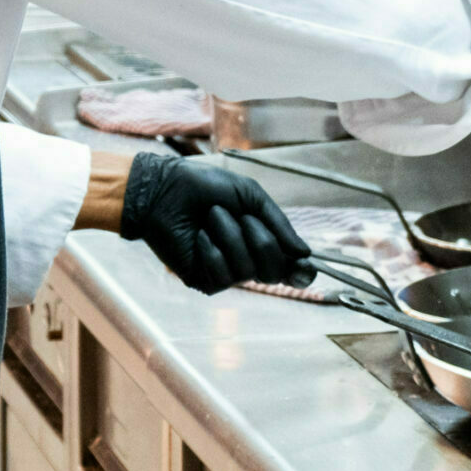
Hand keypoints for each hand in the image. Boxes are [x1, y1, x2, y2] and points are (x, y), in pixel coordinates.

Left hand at [118, 154, 312, 293]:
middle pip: (275, 271)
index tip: (303, 265)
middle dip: (261, 240)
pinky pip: (223, 275)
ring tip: (211, 218)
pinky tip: (199, 236)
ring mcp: (227, 274)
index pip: (292, 269)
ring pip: (247, 271)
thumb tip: (305, 254)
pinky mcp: (204, 281)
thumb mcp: (249, 196)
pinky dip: (212, 250)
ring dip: (230, 236)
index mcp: (263, 242)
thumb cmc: (206, 188)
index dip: (302, 272)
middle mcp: (249, 262)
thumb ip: (278, 223)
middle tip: (241, 217)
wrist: (166, 190)